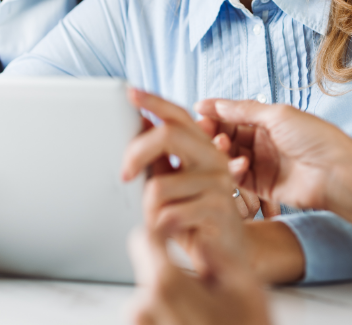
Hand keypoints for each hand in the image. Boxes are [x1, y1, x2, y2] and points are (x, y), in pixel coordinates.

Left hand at [122, 89, 245, 276]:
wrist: (226, 259)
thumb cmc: (194, 220)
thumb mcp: (172, 183)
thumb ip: (158, 156)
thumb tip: (137, 123)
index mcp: (202, 146)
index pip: (177, 115)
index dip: (153, 101)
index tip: (129, 92)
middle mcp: (213, 157)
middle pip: (168, 134)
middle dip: (136, 152)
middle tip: (124, 174)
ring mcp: (218, 181)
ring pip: (160, 184)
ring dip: (147, 209)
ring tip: (156, 220)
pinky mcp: (219, 207)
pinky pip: (170, 213)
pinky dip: (158, 226)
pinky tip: (167, 233)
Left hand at [128, 226, 270, 324]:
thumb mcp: (247, 287)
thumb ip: (219, 254)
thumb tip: (201, 239)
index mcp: (167, 284)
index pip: (144, 239)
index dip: (161, 230)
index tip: (174, 231)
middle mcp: (145, 309)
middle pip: (149, 275)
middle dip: (173, 278)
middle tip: (207, 296)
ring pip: (148, 304)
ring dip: (169, 307)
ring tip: (204, 320)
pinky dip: (167, 324)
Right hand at [196, 99, 351, 233]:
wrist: (339, 174)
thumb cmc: (316, 138)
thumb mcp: (277, 115)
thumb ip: (242, 110)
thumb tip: (210, 103)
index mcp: (268, 120)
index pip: (232, 115)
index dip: (215, 114)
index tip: (197, 112)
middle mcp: (262, 141)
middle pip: (227, 136)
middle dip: (214, 133)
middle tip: (204, 132)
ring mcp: (262, 164)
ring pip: (229, 157)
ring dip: (221, 151)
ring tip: (223, 147)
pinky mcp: (262, 187)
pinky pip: (238, 178)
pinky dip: (232, 171)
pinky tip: (238, 165)